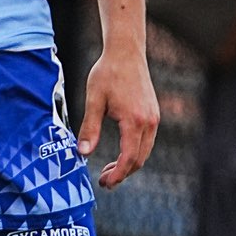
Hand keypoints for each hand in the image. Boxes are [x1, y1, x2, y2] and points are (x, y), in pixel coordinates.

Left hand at [76, 48, 158, 188]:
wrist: (126, 52)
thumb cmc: (108, 73)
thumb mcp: (94, 100)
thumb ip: (89, 128)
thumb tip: (82, 152)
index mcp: (134, 121)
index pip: (129, 158)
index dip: (117, 175)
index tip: (104, 183)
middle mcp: (148, 122)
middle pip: (139, 159)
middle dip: (122, 173)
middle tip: (104, 180)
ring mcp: (153, 118)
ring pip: (144, 152)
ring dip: (129, 164)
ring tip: (110, 170)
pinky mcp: (153, 114)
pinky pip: (147, 141)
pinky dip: (135, 152)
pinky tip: (121, 153)